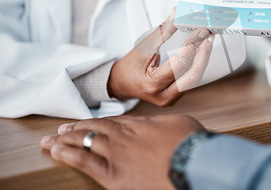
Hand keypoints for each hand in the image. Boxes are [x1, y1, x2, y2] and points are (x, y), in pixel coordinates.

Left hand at [40, 115, 203, 189]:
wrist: (193, 160)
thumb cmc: (192, 143)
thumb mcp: (179, 123)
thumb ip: (160, 124)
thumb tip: (154, 124)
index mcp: (140, 124)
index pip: (112, 121)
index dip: (96, 122)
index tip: (86, 123)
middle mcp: (124, 136)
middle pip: (94, 128)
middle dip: (75, 129)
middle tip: (62, 129)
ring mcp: (116, 152)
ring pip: (84, 141)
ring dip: (65, 139)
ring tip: (52, 139)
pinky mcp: (113, 173)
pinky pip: (83, 161)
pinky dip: (67, 154)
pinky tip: (56, 151)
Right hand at [108, 8, 214, 106]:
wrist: (120, 84)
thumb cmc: (130, 66)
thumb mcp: (143, 46)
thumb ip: (163, 31)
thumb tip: (177, 14)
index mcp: (153, 84)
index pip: (180, 63)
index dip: (192, 45)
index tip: (200, 30)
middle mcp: (164, 96)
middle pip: (193, 75)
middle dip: (203, 54)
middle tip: (208, 36)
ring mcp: (171, 99)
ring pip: (194, 78)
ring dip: (202, 58)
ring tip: (207, 41)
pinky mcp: (176, 97)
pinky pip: (191, 80)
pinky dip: (197, 64)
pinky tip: (201, 51)